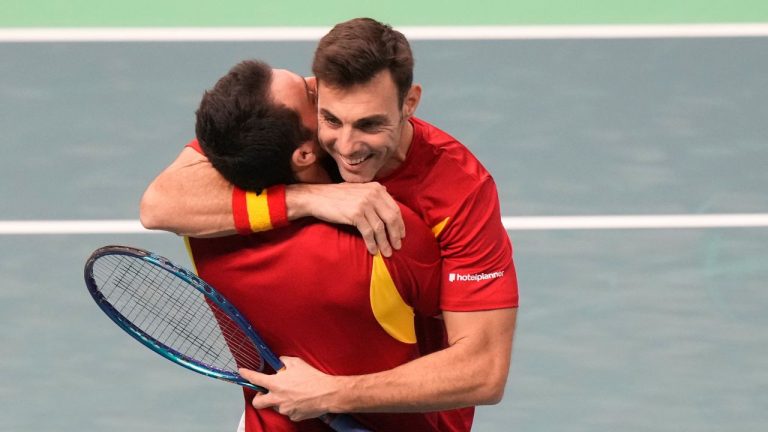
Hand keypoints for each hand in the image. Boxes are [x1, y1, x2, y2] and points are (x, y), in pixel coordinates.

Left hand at [239, 357, 340, 421]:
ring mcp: (284, 409)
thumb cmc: (312, 377)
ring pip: (276, 406)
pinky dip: (292, 406)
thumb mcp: (297, 363)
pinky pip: (288, 412)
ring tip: (293, 394)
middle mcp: (277, 398)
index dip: (246, 374)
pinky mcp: (293, 416)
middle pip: (258, 402)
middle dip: (258, 398)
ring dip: (280, 400)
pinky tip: (301, 400)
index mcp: (276, 383)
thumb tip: (279, 362)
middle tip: (264, 393)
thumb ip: (284, 361)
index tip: (241, 372)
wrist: (327, 393)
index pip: (255, 378)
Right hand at [289, 183, 404, 256]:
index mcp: (376, 188)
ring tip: (387, 253)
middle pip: (391, 218)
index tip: (401, 235)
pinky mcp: (355, 214)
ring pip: (380, 228)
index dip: (400, 224)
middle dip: (395, 235)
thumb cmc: (337, 196)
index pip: (395, 208)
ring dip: (385, 243)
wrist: (317, 197)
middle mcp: (373, 194)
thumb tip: (388, 197)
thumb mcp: (358, 189)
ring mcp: (364, 204)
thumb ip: (373, 193)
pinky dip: (372, 243)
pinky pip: (368, 232)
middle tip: (398, 247)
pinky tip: (373, 251)